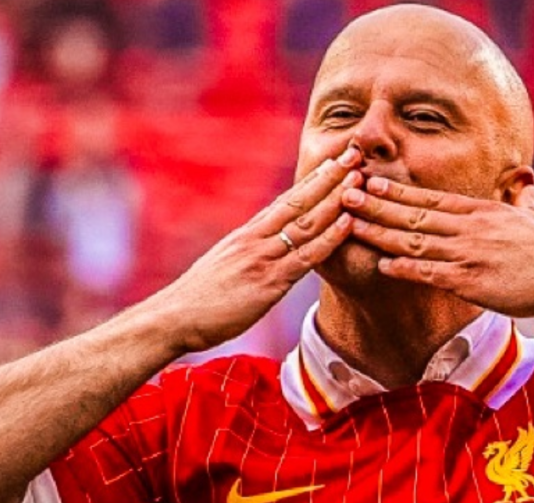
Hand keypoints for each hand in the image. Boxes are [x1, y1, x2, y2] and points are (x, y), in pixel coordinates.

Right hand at [145, 148, 362, 351]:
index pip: (286, 199)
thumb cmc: (198, 299)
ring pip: (308, 222)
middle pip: (300, 200)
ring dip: (337, 199)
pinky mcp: (269, 282)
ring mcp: (263, 258)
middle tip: (354, 153)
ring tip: (360, 177)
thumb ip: (250, 253)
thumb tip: (266, 249)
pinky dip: (329, 238)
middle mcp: (256, 238)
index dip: (313, 179)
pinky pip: (306, 256)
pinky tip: (348, 221)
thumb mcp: (226, 265)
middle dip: (330, 176)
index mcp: (247, 234)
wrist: (172, 318)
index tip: (334, 161)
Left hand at [342, 177, 533, 317]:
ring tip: (350, 224)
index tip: (369, 181)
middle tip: (344, 192)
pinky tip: (382, 265)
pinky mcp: (472, 280)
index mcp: (481, 211)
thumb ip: (523, 202)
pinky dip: (405, 268)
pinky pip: (431, 273)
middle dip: (375, 205)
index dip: (396, 191)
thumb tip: (526, 186)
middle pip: (413, 215)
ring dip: (379, 232)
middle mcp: (470, 227)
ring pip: (414, 240)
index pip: (429, 198)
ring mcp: (469, 253)